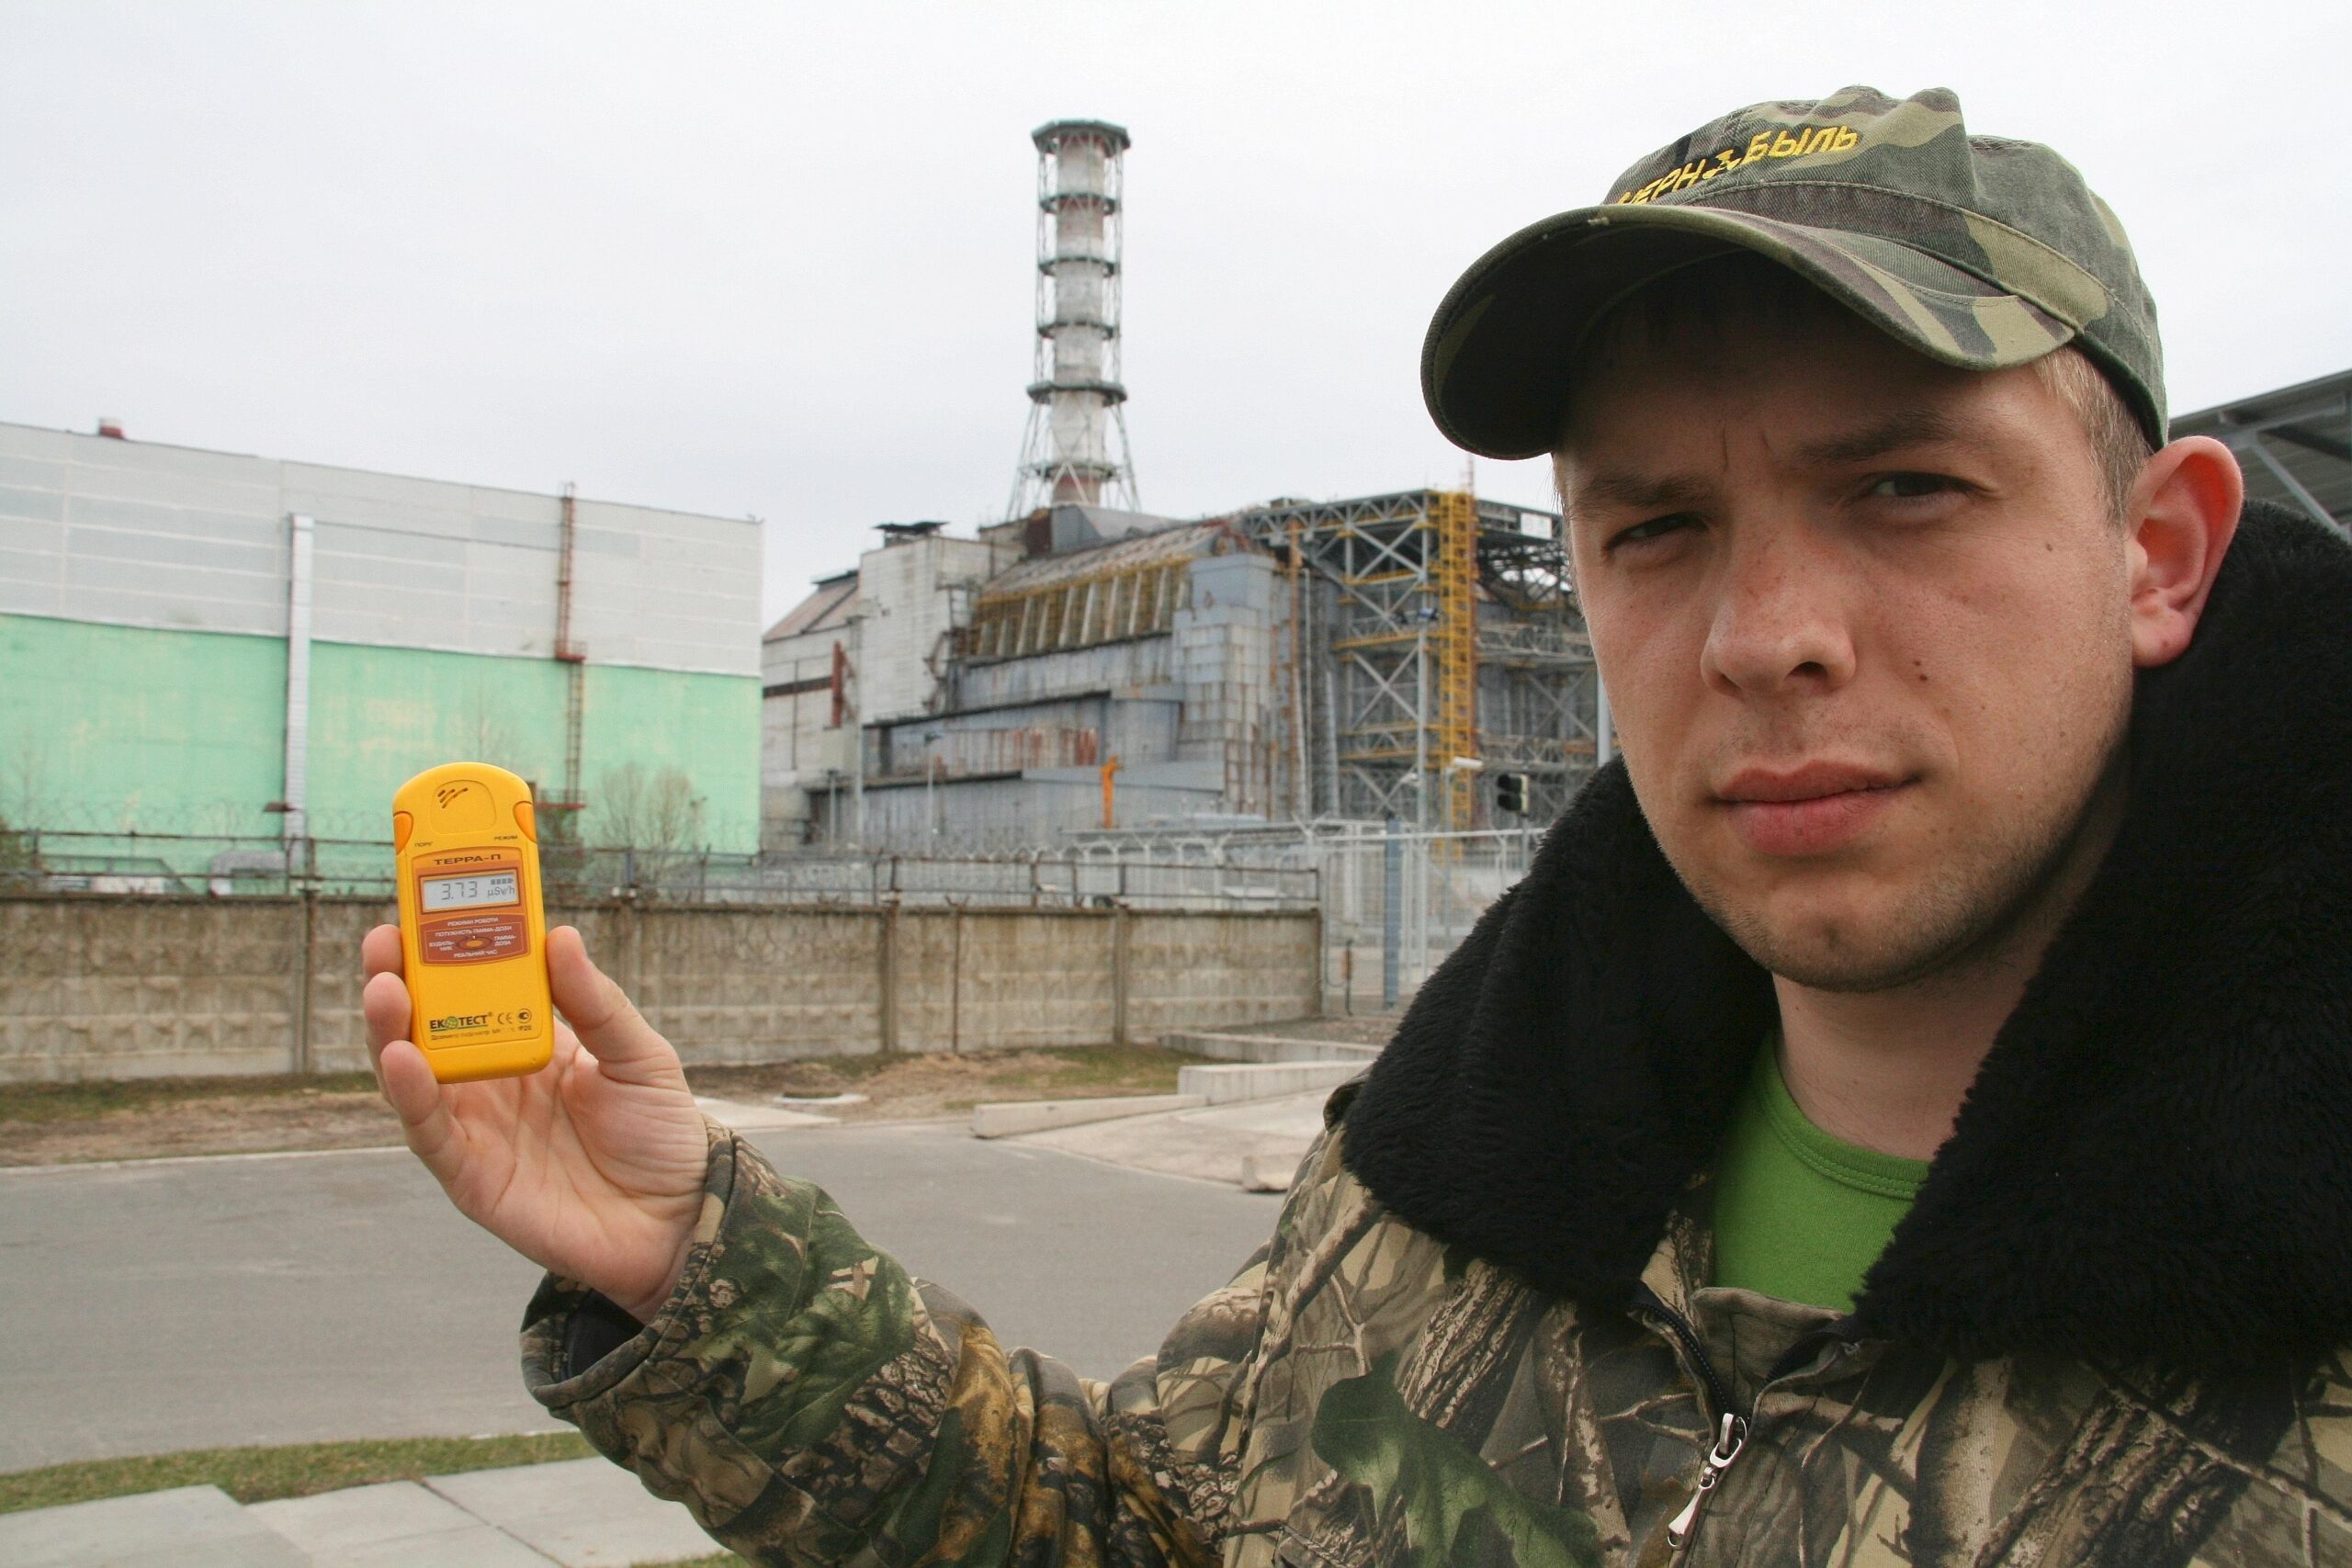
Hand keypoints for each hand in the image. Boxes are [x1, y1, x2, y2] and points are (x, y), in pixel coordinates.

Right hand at [362, 924, 710, 1322]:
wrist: (677, 1220)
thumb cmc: (659, 1135)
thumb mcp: (640, 1056)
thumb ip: (597, 1004)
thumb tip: (559, 937)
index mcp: (528, 1042)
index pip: (473, 988)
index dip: (444, 952)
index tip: (424, 908)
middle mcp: (490, 1082)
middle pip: (425, 1026)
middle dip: (397, 981)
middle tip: (385, 942)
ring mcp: (475, 1128)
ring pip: (411, 1074)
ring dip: (389, 1031)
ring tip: (385, 989)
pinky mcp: (470, 1176)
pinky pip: (429, 1132)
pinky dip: (411, 1095)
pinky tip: (402, 1058)